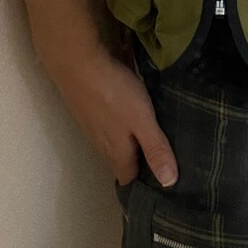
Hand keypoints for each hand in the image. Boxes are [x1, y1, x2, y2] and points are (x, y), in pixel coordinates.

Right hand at [53, 46, 178, 188]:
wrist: (77, 62)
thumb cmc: (114, 93)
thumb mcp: (142, 120)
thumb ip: (155, 149)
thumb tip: (169, 183)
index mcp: (117, 152)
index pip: (129, 180)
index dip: (144, 185)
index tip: (165, 185)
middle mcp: (102, 143)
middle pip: (123, 161)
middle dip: (141, 164)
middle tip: (167, 160)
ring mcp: (93, 126)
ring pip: (115, 142)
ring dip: (132, 144)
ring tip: (156, 138)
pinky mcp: (90, 109)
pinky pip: (109, 125)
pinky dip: (122, 125)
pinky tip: (134, 114)